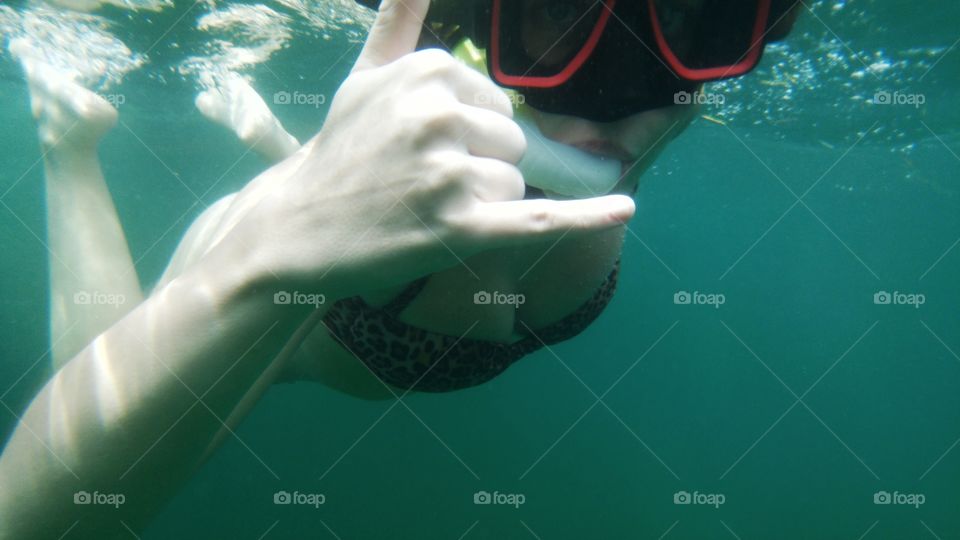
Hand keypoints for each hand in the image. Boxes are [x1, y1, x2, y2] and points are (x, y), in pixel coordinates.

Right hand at [217, 0, 634, 297]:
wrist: (297, 224)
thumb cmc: (339, 149)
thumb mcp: (364, 75)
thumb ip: (399, 22)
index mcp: (431, 70)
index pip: (498, 106)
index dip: (470, 136)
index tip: (422, 152)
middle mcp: (441, 114)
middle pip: (511, 145)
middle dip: (478, 169)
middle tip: (418, 186)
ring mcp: (449, 172)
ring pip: (512, 187)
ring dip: (479, 206)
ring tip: (421, 210)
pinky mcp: (457, 228)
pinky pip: (537, 218)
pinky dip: (585, 218)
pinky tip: (623, 208)